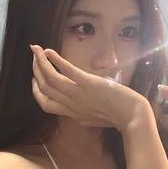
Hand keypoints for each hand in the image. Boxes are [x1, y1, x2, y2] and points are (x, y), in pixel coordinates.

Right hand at [30, 44, 150, 133]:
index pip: (46, 104)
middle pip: (45, 89)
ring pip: (51, 80)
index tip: (34, 79)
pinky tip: (49, 51)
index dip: (36, 91)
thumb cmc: (118, 116)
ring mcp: (79, 94)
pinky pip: (68, 72)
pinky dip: (56, 61)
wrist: (133, 117)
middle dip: (36, 71)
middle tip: (34, 58)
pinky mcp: (89, 84)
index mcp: (72, 114)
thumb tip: (76, 101)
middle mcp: (71, 105)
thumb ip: (81, 110)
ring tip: (37, 50)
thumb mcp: (94, 118)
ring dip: (41, 63)